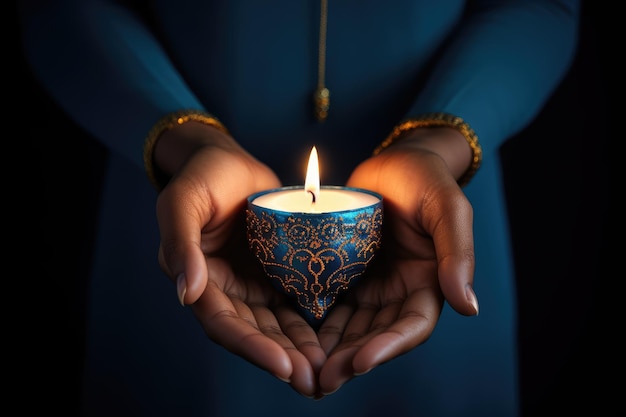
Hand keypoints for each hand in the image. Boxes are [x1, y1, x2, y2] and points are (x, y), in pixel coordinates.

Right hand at [153, 122, 325, 396]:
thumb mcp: (183, 203)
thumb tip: (185, 295)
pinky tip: (331, 337)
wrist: (228, 160)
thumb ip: (180, 245)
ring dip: (298, 348)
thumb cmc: (202, 176)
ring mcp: (250, 283)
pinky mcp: (273, 272)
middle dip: (282, 358)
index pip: (223, 323)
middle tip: (313, 380)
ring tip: (326, 369)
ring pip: (274, 324)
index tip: (284, 366)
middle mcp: (223, 289)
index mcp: (196, 280)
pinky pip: (291, 302)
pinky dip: (308, 321)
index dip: (251, 346)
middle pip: (252, 332)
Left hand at [316, 128, 479, 394]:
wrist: (396, 160)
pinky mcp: (345, 273)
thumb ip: (458, 254)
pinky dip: (315, 323)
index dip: (388, 346)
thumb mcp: (448, 209)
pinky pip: (330, 303)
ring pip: (350, 327)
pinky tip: (292, 336)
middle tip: (322, 380)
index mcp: (428, 283)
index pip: (412, 325)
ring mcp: (371, 285)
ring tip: (305, 369)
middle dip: (351, 358)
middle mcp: (399, 292)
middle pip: (376, 334)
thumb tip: (468, 307)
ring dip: (330, 350)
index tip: (359, 361)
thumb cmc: (426, 179)